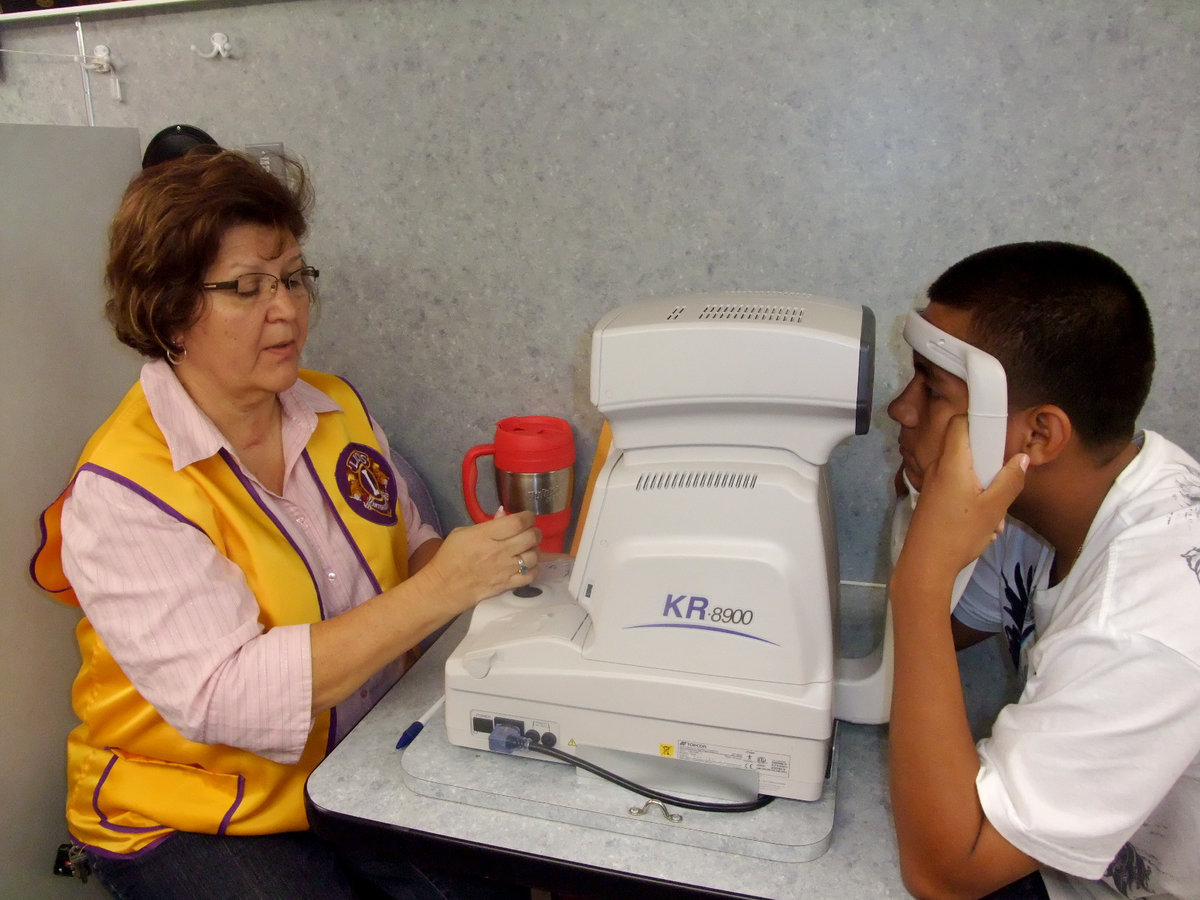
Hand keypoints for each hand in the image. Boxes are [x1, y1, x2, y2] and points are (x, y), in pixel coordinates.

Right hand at [419, 508, 541, 612]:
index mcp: (485, 535)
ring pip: (534, 556)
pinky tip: (527, 565)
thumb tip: (504, 514)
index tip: (527, 517)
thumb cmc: (450, 556)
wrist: (444, 587)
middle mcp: (498, 552)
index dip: (528, 517)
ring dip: (534, 550)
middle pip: (531, 537)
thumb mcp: (462, 533)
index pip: (518, 522)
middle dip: (534, 532)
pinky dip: (533, 568)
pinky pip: (531, 575)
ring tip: (527, 549)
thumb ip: (487, 524)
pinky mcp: (507, 585)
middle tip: (529, 532)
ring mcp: (504, 570)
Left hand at [896, 415, 1026, 587]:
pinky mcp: (932, 500)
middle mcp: (938, 468)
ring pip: (964, 473)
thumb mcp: (994, 508)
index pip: (959, 423)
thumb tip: (1022, 458)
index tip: (999, 434)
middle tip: (1004, 482)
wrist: (925, 566)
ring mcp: (932, 485)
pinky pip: (956, 489)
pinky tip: (985, 525)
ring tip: (996, 514)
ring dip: (984, 487)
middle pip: (965, 449)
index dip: (979, 421)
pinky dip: (973, 499)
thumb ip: (1010, 480)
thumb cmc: (959, 534)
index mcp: (952, 462)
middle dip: (989, 463)